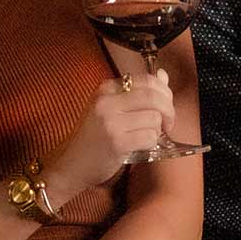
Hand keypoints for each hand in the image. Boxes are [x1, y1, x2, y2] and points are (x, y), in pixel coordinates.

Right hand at [42, 69, 175, 197]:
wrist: (71, 164)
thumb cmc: (93, 137)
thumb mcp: (111, 108)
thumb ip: (137, 92)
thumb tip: (163, 74)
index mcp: (106, 89)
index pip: (146, 80)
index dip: (164, 92)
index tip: (167, 104)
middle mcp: (107, 101)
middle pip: (153, 97)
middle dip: (169, 110)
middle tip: (168, 123)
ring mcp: (110, 122)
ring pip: (154, 118)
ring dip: (158, 130)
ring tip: (147, 136)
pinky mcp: (117, 142)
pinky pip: (149, 137)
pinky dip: (152, 143)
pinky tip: (141, 146)